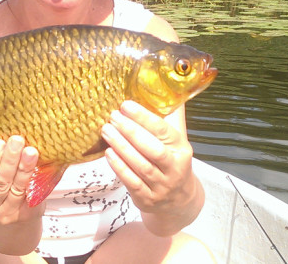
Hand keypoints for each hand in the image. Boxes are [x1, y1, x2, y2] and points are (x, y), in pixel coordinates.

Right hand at [0, 136, 43, 224]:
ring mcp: (7, 214)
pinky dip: (36, 179)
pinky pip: (32, 196)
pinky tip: (40, 166)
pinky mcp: (26, 216)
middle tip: (17, 140)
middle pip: (0, 183)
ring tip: (31, 151)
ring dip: (25, 168)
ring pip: (17, 189)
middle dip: (9, 160)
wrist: (10, 213)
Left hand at [101, 100, 196, 214]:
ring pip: (140, 165)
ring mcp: (161, 186)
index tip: (125, 105)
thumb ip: (172, 116)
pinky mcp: (147, 198)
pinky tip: (108, 153)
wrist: (179, 200)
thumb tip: (170, 86)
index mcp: (182, 149)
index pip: (163, 130)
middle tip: (112, 117)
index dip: (143, 117)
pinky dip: (119, 167)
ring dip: (121, 147)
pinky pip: (132, 182)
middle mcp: (174, 168)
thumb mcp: (177, 139)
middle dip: (130, 131)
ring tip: (106, 130)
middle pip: (152, 149)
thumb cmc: (173, 161)